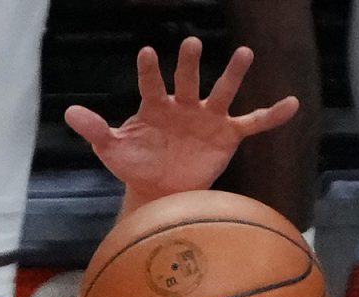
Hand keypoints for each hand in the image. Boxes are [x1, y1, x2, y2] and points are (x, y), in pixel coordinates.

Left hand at [64, 37, 299, 204]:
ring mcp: (208, 117)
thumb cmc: (136, 164)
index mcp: (155, 105)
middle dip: (189, 64)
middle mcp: (184, 105)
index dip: (149, 70)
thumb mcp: (111, 149)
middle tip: (191, 44)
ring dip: (233, 74)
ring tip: (245, 52)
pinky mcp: (227, 134)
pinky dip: (272, 115)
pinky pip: (253, 123)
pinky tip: (291, 104)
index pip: (151, 84)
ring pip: (222, 92)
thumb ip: (94, 129)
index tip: (147, 53)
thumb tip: (68, 112)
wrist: (159, 191)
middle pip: (188, 80)